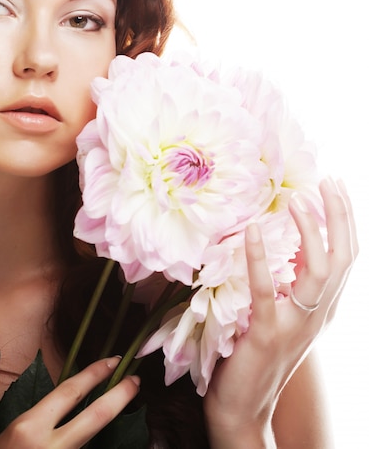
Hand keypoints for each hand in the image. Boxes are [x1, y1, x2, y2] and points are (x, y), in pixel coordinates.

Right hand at [0, 357, 139, 447]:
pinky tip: (102, 435)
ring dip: (110, 424)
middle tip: (135, 381)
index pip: (70, 392)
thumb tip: (72, 400)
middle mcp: (50, 446)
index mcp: (29, 426)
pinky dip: (93, 441)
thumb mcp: (15, 431)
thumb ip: (42, 417)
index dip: (94, 374)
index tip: (114, 362)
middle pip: (96, 417)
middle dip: (120, 396)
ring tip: (120, 406)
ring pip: (93, 440)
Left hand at [203, 177, 357, 447]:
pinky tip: (255, 231)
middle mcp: (317, 316)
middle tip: (329, 182)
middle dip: (340, 217)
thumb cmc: (254, 356)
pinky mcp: (265, 334)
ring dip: (311, 233)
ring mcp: (294, 326)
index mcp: (320, 309)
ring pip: (319, 273)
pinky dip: (261, 259)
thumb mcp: (279, 315)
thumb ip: (286, 285)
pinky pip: (267, 291)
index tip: (334, 187)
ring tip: (297, 201)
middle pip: (343, 260)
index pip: (344, 259)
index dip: (344, 222)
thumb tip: (282, 244)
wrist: (244, 407)